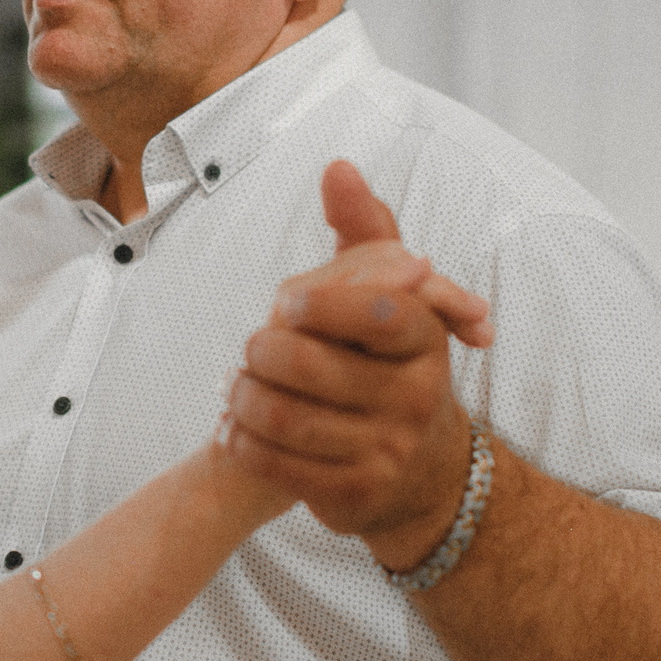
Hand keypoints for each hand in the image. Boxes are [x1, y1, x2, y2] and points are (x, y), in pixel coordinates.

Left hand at [222, 161, 485, 568]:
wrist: (424, 472)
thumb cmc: (391, 364)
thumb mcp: (391, 296)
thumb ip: (365, 230)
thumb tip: (337, 166)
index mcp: (425, 339)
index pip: (375, 309)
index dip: (318, 303)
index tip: (286, 304)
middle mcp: (416, 396)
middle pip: (310, 364)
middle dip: (263, 350)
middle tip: (250, 346)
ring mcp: (388, 450)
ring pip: (285, 416)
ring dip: (243, 397)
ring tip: (235, 385)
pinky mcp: (356, 494)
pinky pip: (277, 463)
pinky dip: (243, 441)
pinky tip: (235, 426)